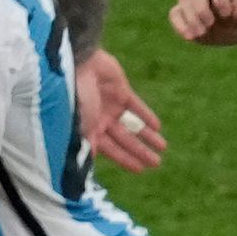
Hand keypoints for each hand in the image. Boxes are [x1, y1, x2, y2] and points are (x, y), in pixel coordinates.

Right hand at [75, 47, 167, 173]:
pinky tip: (157, 127)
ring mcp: (111, 104)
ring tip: (163, 147)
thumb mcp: (79, 128)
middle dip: (140, 151)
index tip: (141, 170)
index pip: (111, 150)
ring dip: (147, 136)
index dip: (125, 160)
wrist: (76, 65)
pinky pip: (136, 106)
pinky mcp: (121, 90)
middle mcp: (101, 119)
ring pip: (133, 124)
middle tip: (157, 163)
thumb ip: (87, 147)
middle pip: (125, 139)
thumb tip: (87, 169)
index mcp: (89, 130)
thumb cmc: (73, 98)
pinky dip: (146, 116)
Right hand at [169, 0, 236, 47]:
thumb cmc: (236, 22)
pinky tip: (190, 37)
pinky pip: (174, 14)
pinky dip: (180, 25)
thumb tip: (233, 13)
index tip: (227, 14)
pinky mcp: (180, 13)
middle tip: (210, 23)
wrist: (229, 31)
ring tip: (202, 33)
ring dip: (191, 16)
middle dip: (202, 6)